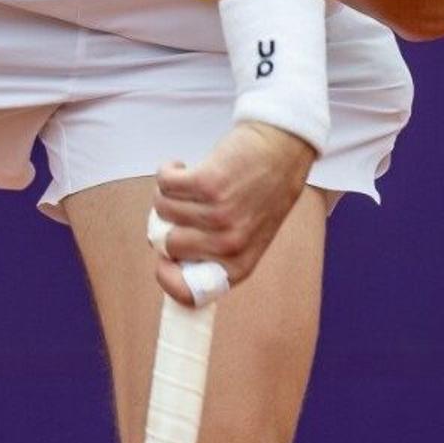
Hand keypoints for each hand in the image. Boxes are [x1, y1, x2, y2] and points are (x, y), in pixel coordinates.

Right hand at [148, 121, 314, 302]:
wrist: (281, 149)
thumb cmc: (261, 191)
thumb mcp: (248, 236)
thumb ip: (214, 253)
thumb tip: (168, 256)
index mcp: (238, 265)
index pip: (188, 293)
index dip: (166, 276)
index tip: (162, 258)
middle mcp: (229, 244)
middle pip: (168, 244)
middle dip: (168, 222)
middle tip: (184, 205)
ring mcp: (218, 214)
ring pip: (162, 209)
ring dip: (170, 192)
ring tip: (191, 183)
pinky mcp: (206, 183)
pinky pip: (164, 184)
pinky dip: (168, 171)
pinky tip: (182, 166)